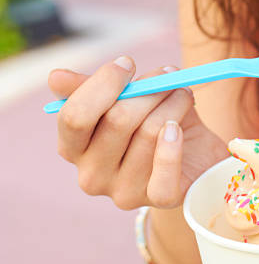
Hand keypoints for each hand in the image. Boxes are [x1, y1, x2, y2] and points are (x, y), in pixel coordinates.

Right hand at [49, 56, 227, 208]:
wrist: (197, 157)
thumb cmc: (153, 123)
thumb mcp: (123, 100)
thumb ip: (91, 88)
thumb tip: (57, 78)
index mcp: (74, 148)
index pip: (75, 116)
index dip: (103, 84)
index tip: (128, 63)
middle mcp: (92, 175)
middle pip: (117, 121)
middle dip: (148, 90)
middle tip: (169, 74)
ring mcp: (124, 191)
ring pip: (148, 134)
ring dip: (172, 105)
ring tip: (183, 93)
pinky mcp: (158, 200)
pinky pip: (165, 169)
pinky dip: (173, 144)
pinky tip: (178, 128)